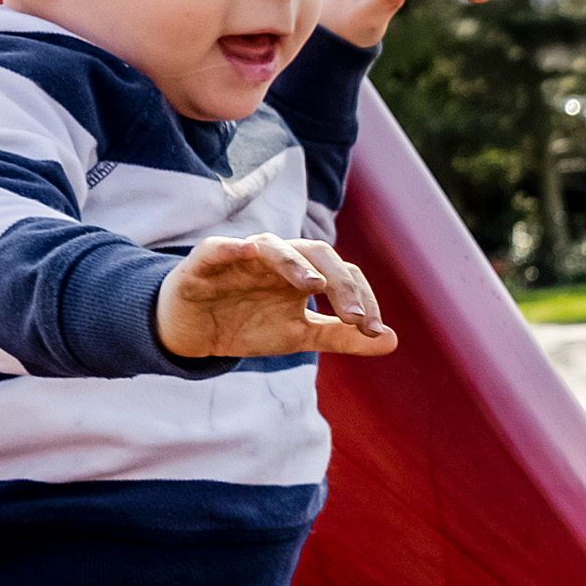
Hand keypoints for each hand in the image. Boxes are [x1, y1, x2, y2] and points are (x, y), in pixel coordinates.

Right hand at [156, 233, 396, 360]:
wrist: (193, 333)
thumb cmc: (248, 325)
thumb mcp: (299, 335)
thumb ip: (342, 336)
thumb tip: (392, 340)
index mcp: (303, 274)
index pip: (343, 275)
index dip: (362, 299)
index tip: (373, 330)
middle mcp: (278, 260)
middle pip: (316, 254)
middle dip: (339, 283)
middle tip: (354, 316)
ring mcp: (242, 256)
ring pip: (272, 246)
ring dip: (294, 264)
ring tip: (314, 285)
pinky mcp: (206, 260)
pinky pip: (220, 248)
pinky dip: (234, 247)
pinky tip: (247, 251)